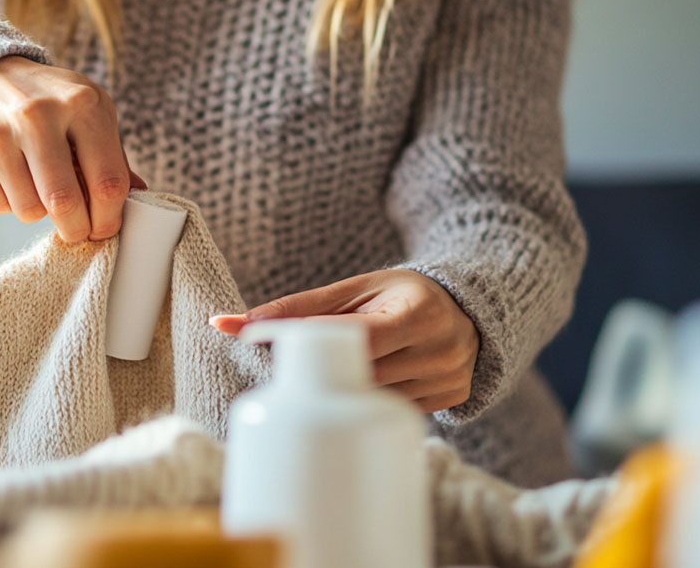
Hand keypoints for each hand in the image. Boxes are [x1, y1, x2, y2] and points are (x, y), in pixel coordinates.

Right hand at [0, 56, 146, 242]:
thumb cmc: (47, 99)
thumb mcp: (88, 111)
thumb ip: (113, 155)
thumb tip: (140, 195)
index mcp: (80, 103)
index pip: (107, 182)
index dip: (110, 218)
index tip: (105, 227)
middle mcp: (37, 115)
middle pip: (65, 204)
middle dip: (76, 229)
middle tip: (77, 230)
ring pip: (29, 211)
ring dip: (39, 211)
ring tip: (38, 184)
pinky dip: (8, 202)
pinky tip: (10, 175)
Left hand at [210, 269, 479, 412]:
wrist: (467, 311)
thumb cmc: (399, 294)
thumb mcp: (356, 289)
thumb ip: (298, 306)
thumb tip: (232, 323)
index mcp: (419, 313)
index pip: (363, 339)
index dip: (315, 345)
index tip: (268, 348)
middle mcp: (441, 349)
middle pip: (365, 374)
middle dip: (325, 372)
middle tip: (292, 370)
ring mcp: (449, 380)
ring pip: (377, 398)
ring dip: (346, 391)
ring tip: (326, 378)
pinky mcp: (451, 400)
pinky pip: (394, 410)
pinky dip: (370, 401)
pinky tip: (361, 389)